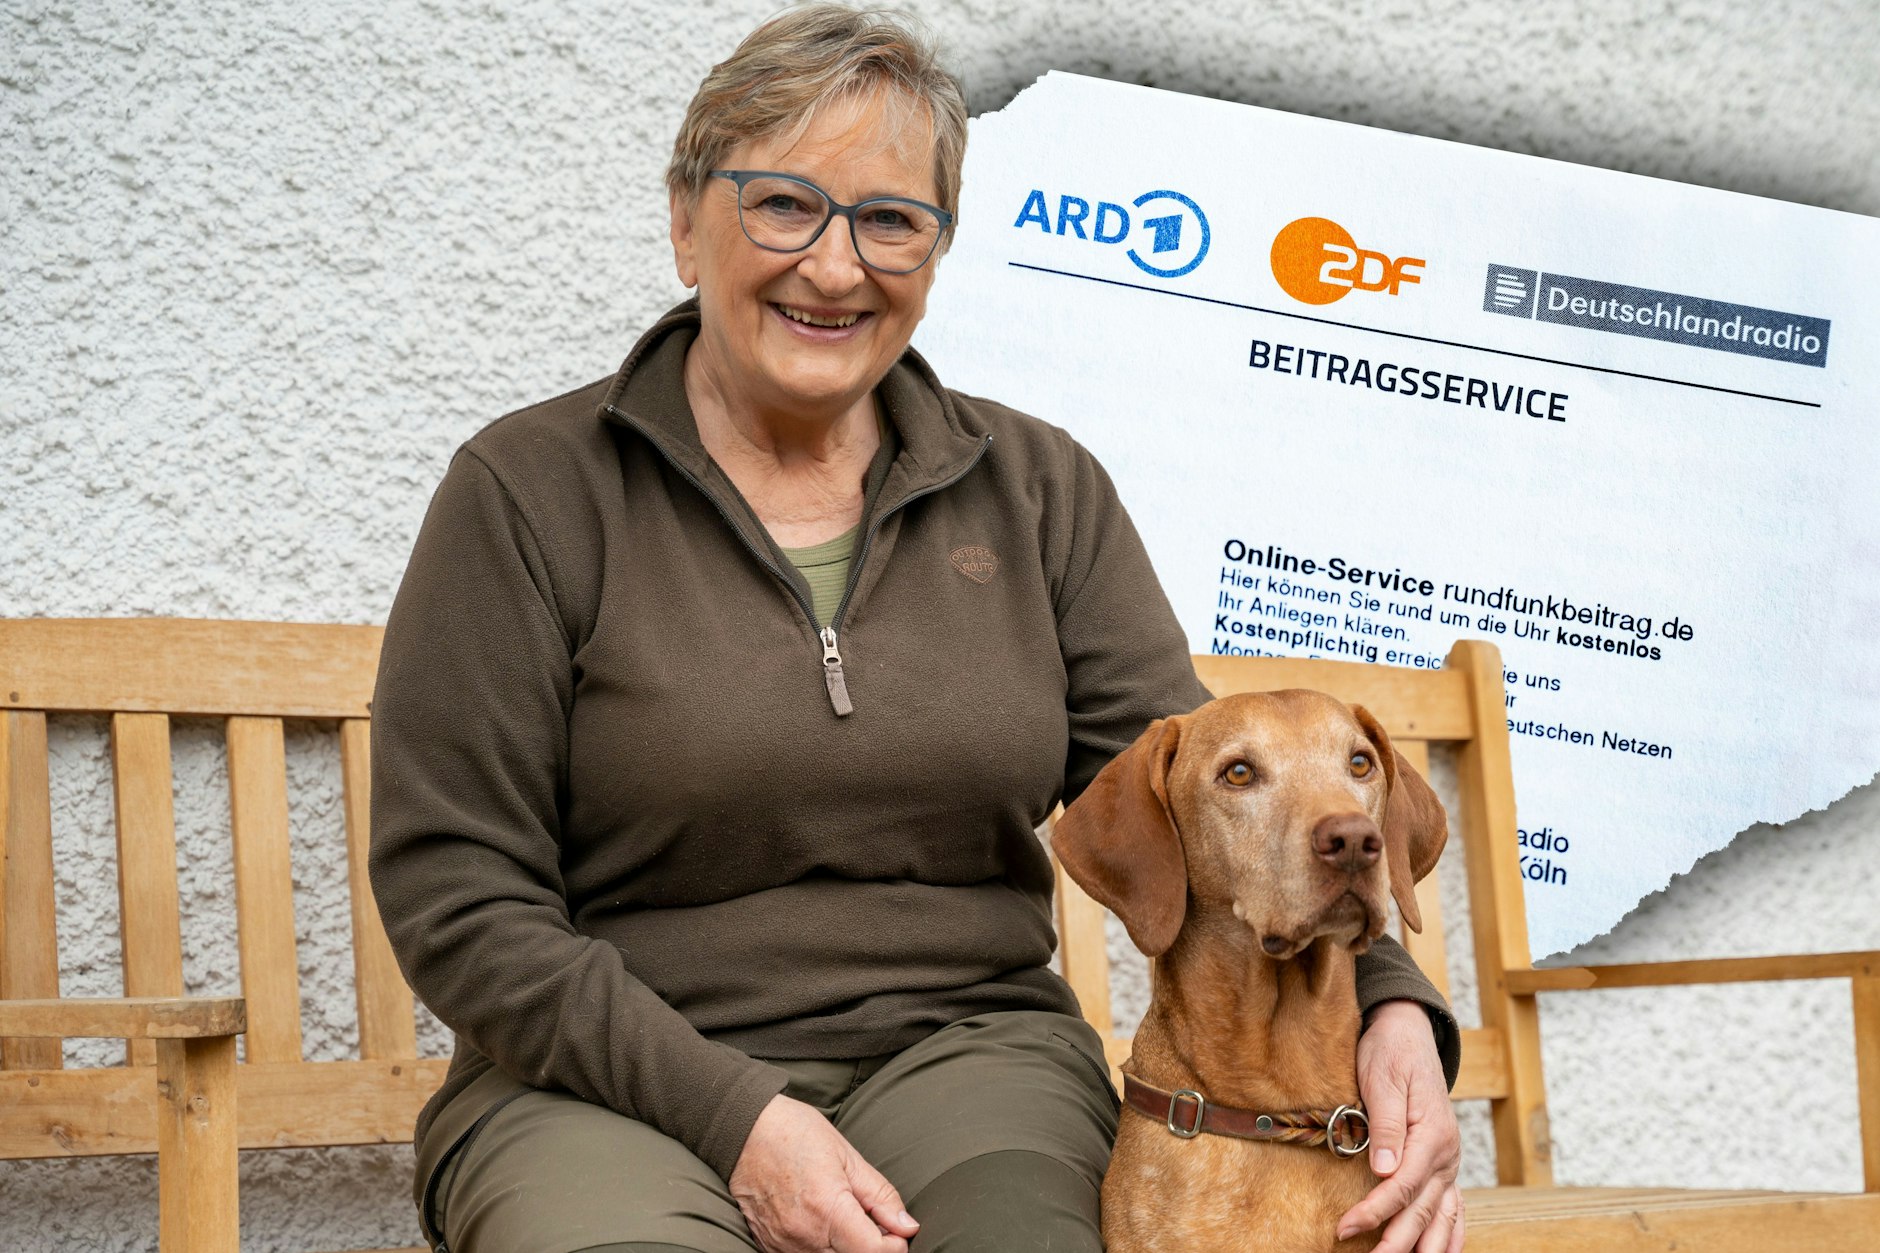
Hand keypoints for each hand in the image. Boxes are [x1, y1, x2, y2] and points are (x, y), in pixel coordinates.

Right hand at [729, 1093, 920, 1252]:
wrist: (742, 1130)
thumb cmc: (795, 1133)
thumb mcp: (847, 1155)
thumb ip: (880, 1195)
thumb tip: (906, 1227)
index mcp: (828, 1209)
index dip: (894, 1246)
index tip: (896, 1231)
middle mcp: (804, 1236)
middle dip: (871, 1248)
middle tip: (872, 1223)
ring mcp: (783, 1246)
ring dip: (846, 1249)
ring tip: (845, 1220)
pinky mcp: (768, 1247)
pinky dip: (821, 1249)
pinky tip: (822, 1225)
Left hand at [1337, 1000, 1463, 1252]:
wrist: (1408, 1032)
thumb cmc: (1389, 1052)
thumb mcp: (1382, 1079)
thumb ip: (1385, 1126)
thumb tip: (1384, 1170)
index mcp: (1432, 1134)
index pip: (1402, 1185)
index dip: (1375, 1211)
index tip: (1345, 1228)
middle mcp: (1447, 1153)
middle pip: (1422, 1208)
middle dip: (1397, 1241)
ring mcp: (1449, 1161)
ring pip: (1442, 1214)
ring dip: (1426, 1246)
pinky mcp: (1443, 1162)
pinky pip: (1454, 1206)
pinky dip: (1451, 1233)